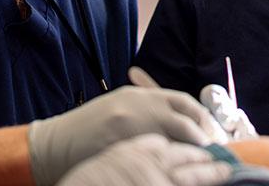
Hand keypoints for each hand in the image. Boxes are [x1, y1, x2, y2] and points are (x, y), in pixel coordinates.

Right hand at [28, 85, 214, 184]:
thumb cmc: (85, 131)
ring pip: (178, 135)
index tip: (213, 135)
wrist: (52, 146)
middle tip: (216, 152)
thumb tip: (180, 122)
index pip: (182, 103)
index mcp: (137, 96)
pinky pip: (159, 155)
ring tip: (205, 165)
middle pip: (186, 118)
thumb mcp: (118, 110)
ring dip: (195, 150)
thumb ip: (146, 111)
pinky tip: (180, 172)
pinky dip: (174, 162)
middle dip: (205, 135)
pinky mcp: (124, 147)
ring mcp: (130, 126)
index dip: (202, 119)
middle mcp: (137, 106)